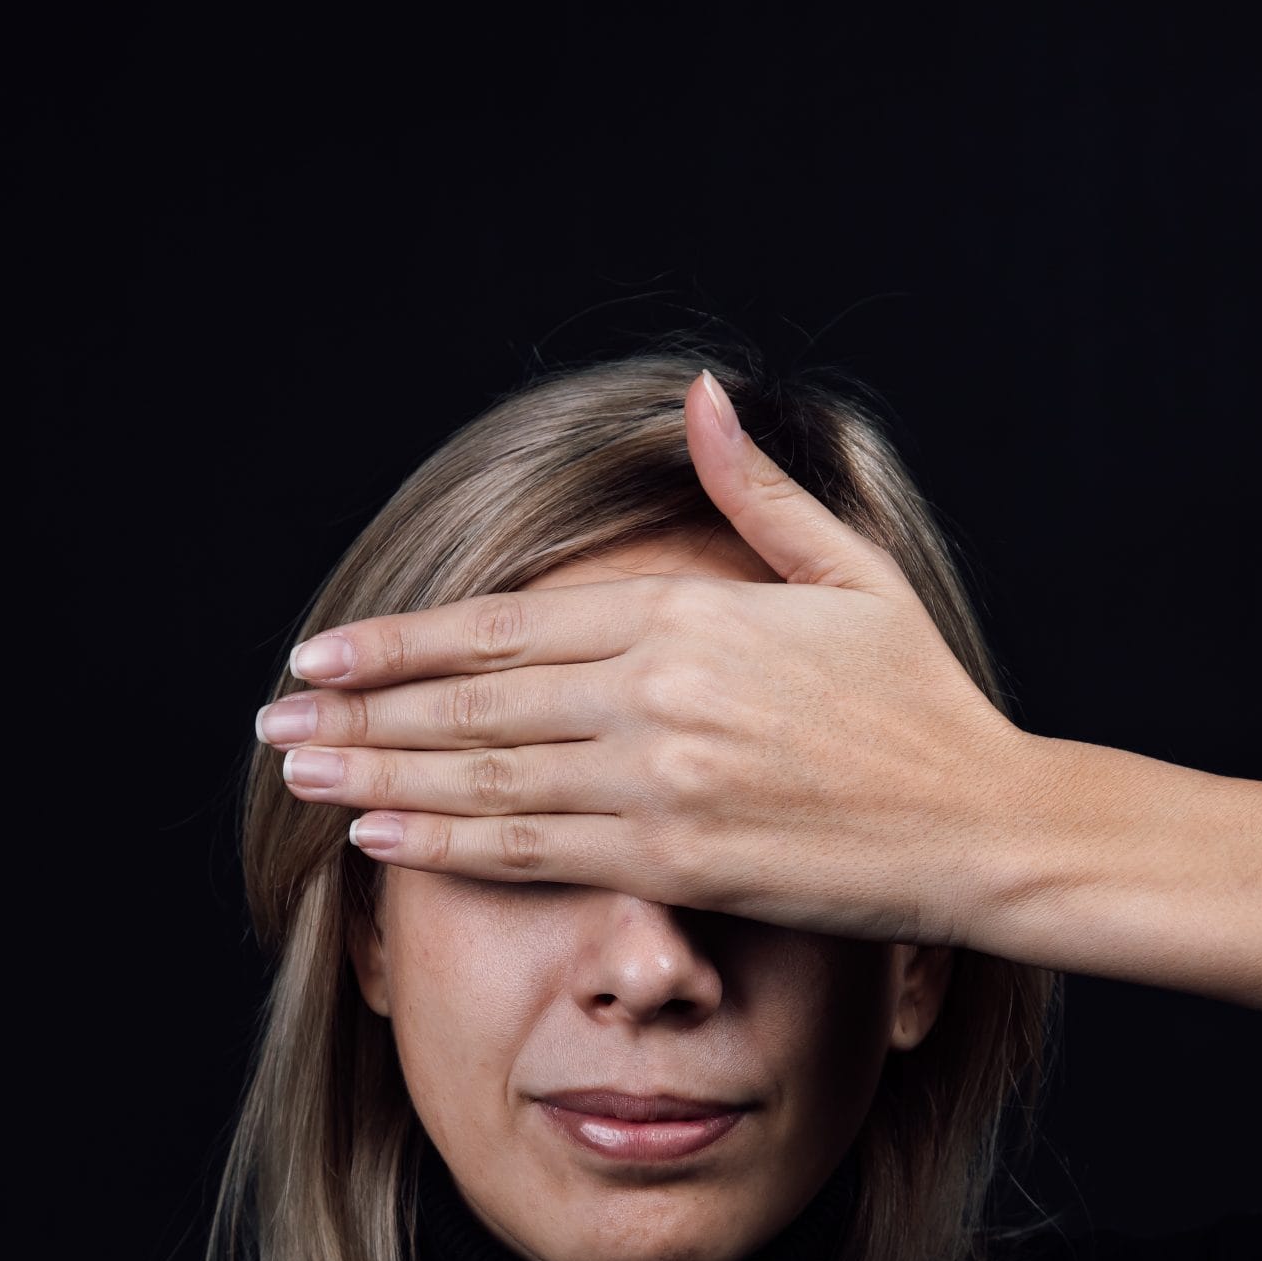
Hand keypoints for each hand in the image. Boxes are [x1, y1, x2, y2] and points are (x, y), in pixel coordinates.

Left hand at [255, 371, 1031, 949]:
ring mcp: (659, 780)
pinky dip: (448, 841)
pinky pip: (534, 850)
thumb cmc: (921, 703)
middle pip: (472, 702)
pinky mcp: (675, 860)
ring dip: (378, 773)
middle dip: (360, 711)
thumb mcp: (847, 574)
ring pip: (484, 776)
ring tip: (299, 774)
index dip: (403, 645)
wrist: (987, 822)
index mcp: (685, 616)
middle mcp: (655, 693)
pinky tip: (380, 834)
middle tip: (275, 721)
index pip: (505, 629)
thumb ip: (757, 494)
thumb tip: (705, 400)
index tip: (325, 654)